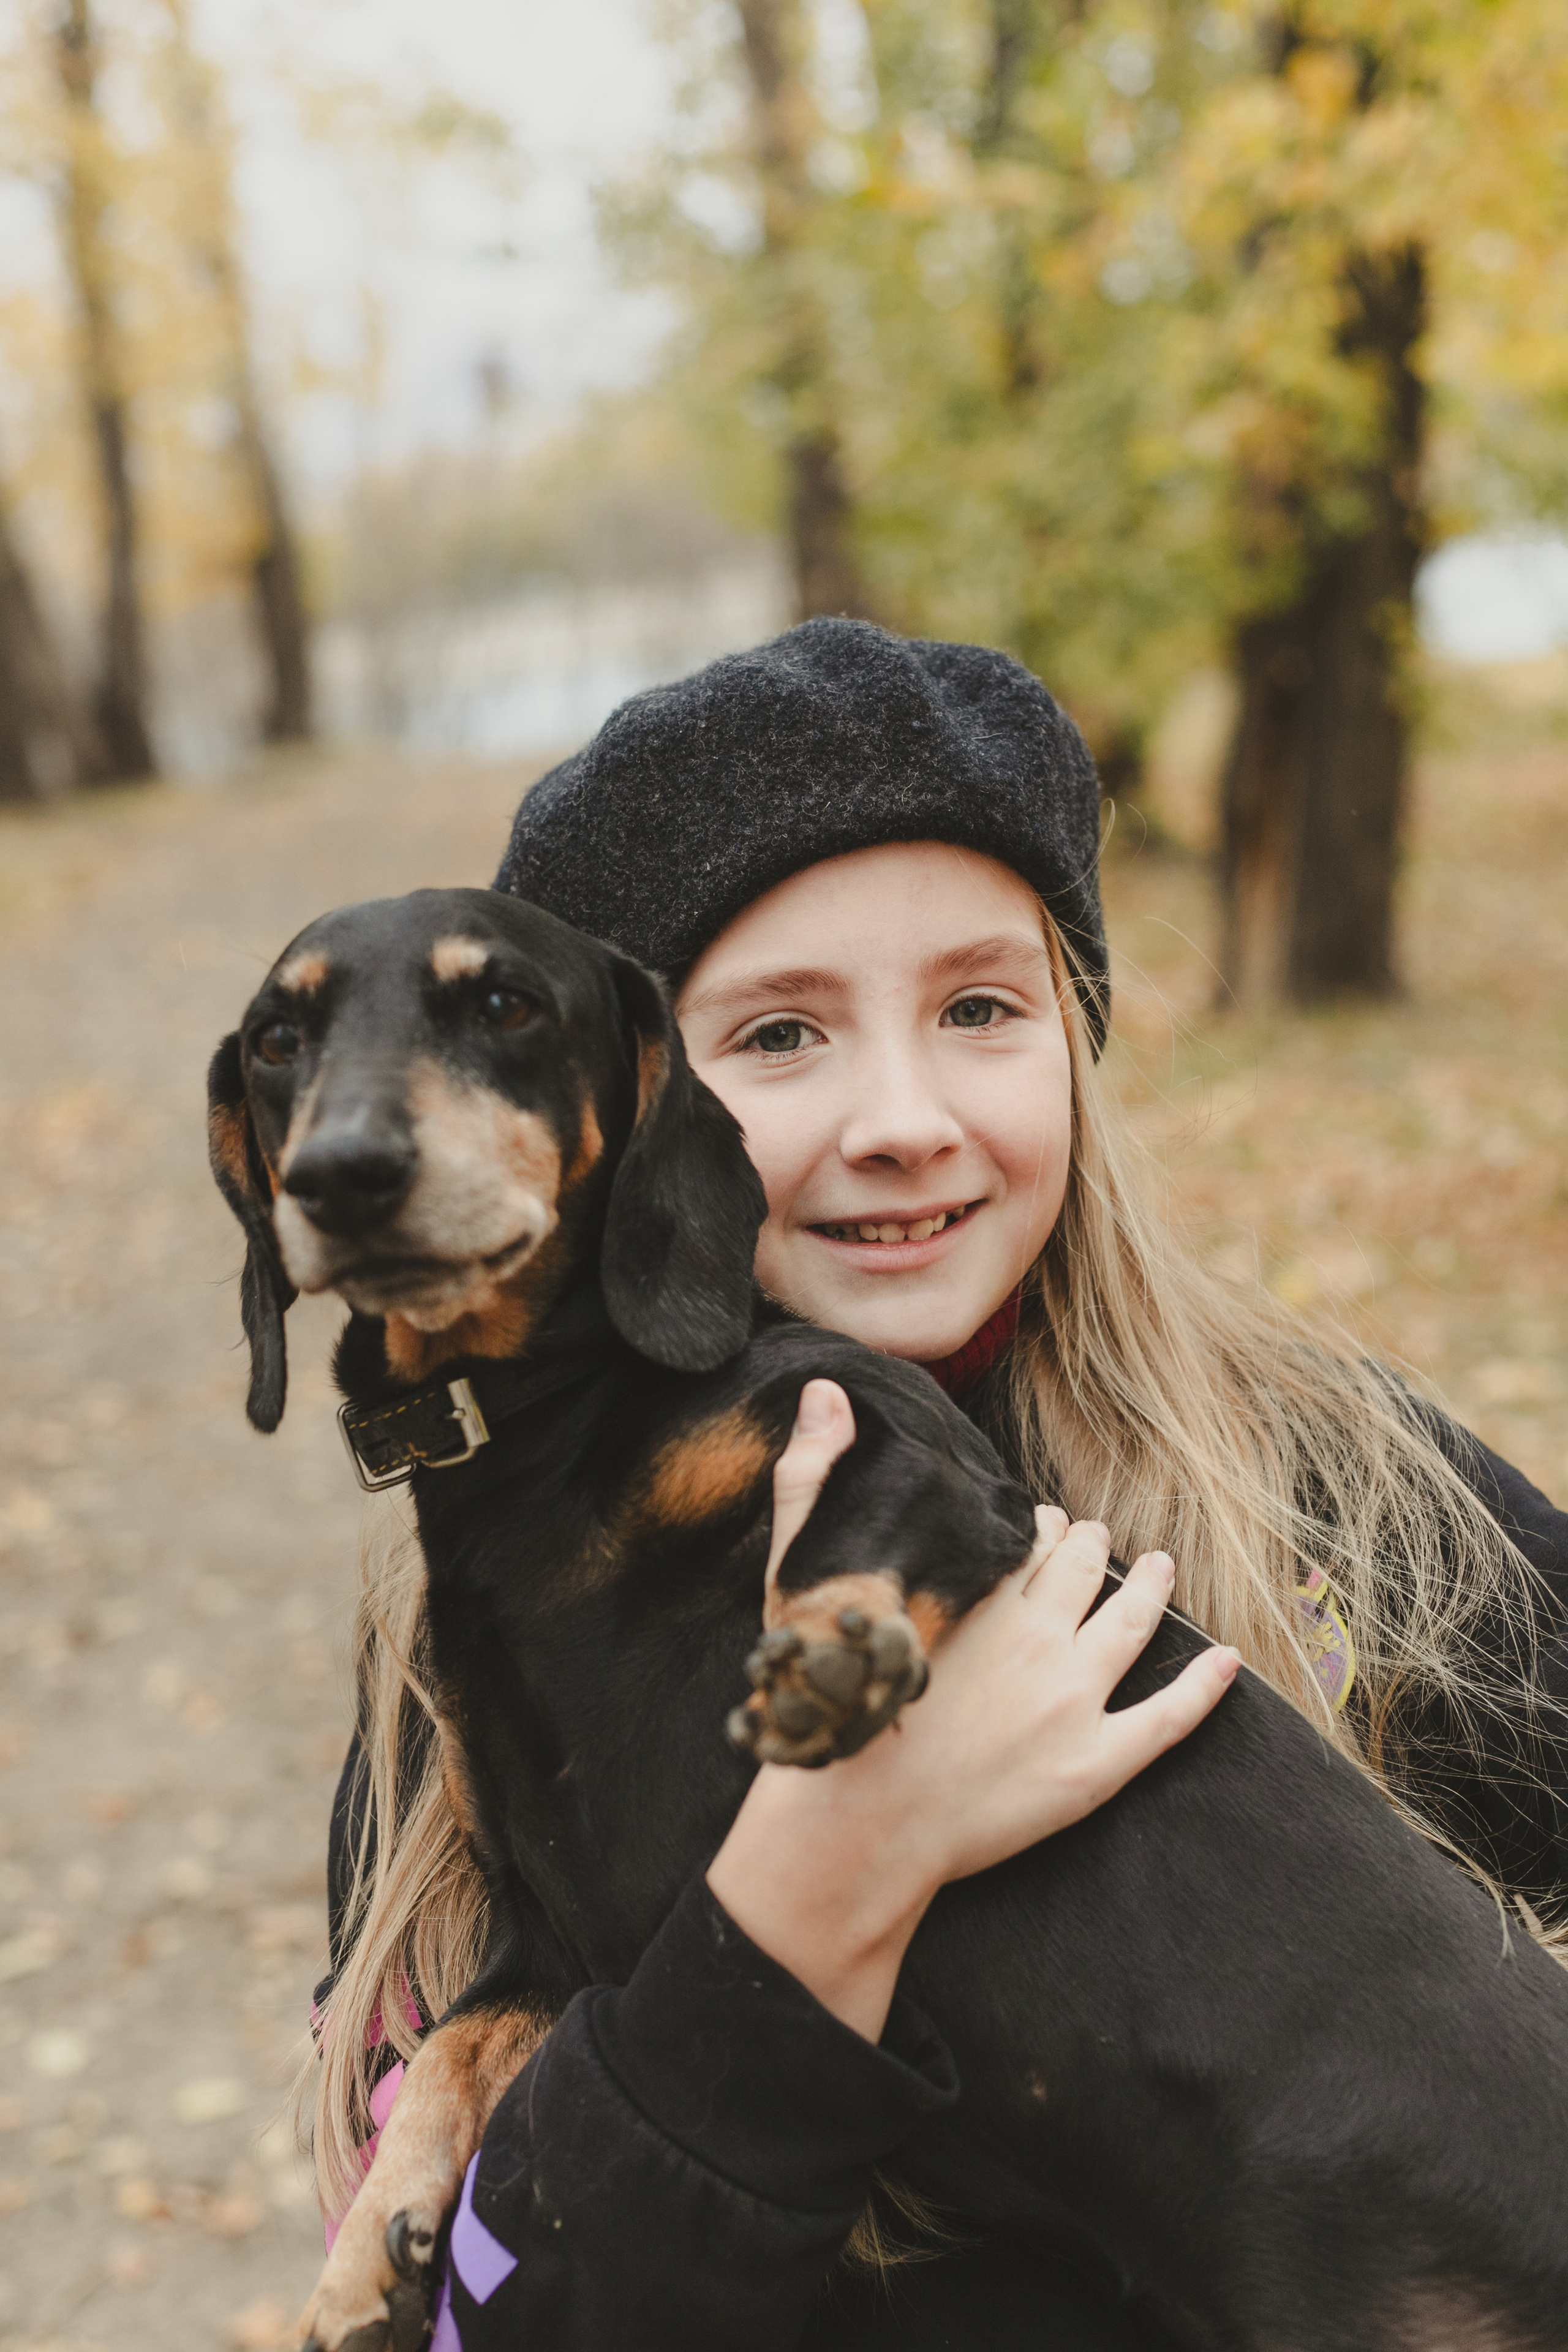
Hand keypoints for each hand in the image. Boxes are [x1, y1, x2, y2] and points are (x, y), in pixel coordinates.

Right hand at [708, 1380, 1237, 2038]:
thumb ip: (811, 1479)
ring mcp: (1071, 1702)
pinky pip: (1167, 1718)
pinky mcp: (1093, 1766)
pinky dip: (1203, 1688)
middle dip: (1095, 1547)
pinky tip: (1228, 1662)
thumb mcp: (804, 1574)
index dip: (1040, 1527)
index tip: (1042, 1523)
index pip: (1028, 1541)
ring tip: (1163, 1568)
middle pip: (1085, 1572)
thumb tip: (823, 1392)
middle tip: (1100, 1537)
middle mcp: (1035, 1636)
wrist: (853, 1820)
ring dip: (1152, 1590)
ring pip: (1130, 1626)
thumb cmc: (820, 1701)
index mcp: (980, 1593)